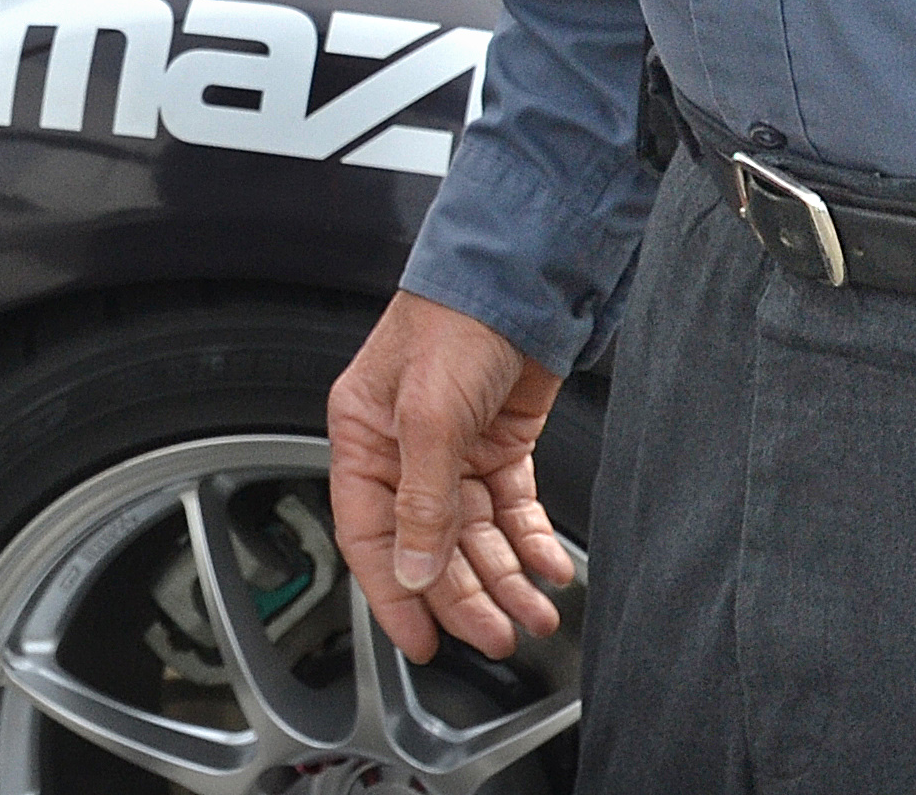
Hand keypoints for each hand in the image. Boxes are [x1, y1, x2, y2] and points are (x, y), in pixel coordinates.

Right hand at [328, 290, 573, 665]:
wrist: (522, 274)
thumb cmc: (455, 320)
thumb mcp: (429, 414)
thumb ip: (421, 500)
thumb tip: (411, 572)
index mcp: (365, 437)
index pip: (370, 535)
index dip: (395, 594)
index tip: (424, 641)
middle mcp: (405, 449)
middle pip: (431, 547)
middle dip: (467, 595)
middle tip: (499, 633)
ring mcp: (455, 449)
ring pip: (476, 536)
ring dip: (505, 577)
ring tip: (534, 612)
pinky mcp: (500, 444)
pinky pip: (512, 508)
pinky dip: (531, 541)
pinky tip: (550, 566)